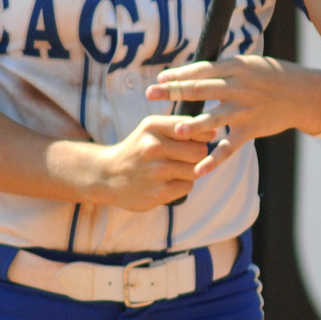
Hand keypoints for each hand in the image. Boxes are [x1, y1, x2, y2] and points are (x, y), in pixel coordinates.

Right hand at [88, 116, 209, 209]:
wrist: (107, 175)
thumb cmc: (138, 149)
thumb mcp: (151, 129)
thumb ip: (180, 126)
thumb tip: (213, 133)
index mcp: (154, 127)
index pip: (194, 127)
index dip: (201, 134)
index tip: (197, 139)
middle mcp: (155, 147)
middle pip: (200, 151)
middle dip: (197, 154)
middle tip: (185, 157)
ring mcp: (157, 171)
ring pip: (196, 170)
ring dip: (190, 170)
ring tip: (175, 169)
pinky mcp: (159, 193)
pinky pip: (188, 186)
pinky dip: (182, 184)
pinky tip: (168, 181)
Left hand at [147, 56, 320, 177]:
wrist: (303, 94)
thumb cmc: (272, 76)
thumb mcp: (248, 64)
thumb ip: (223, 70)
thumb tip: (192, 72)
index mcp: (236, 68)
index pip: (201, 70)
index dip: (179, 74)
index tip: (160, 78)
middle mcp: (239, 87)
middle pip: (201, 89)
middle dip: (173, 91)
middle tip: (151, 94)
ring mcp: (245, 110)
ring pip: (214, 118)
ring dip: (194, 125)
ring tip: (175, 130)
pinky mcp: (251, 129)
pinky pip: (229, 147)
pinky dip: (215, 159)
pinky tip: (199, 169)